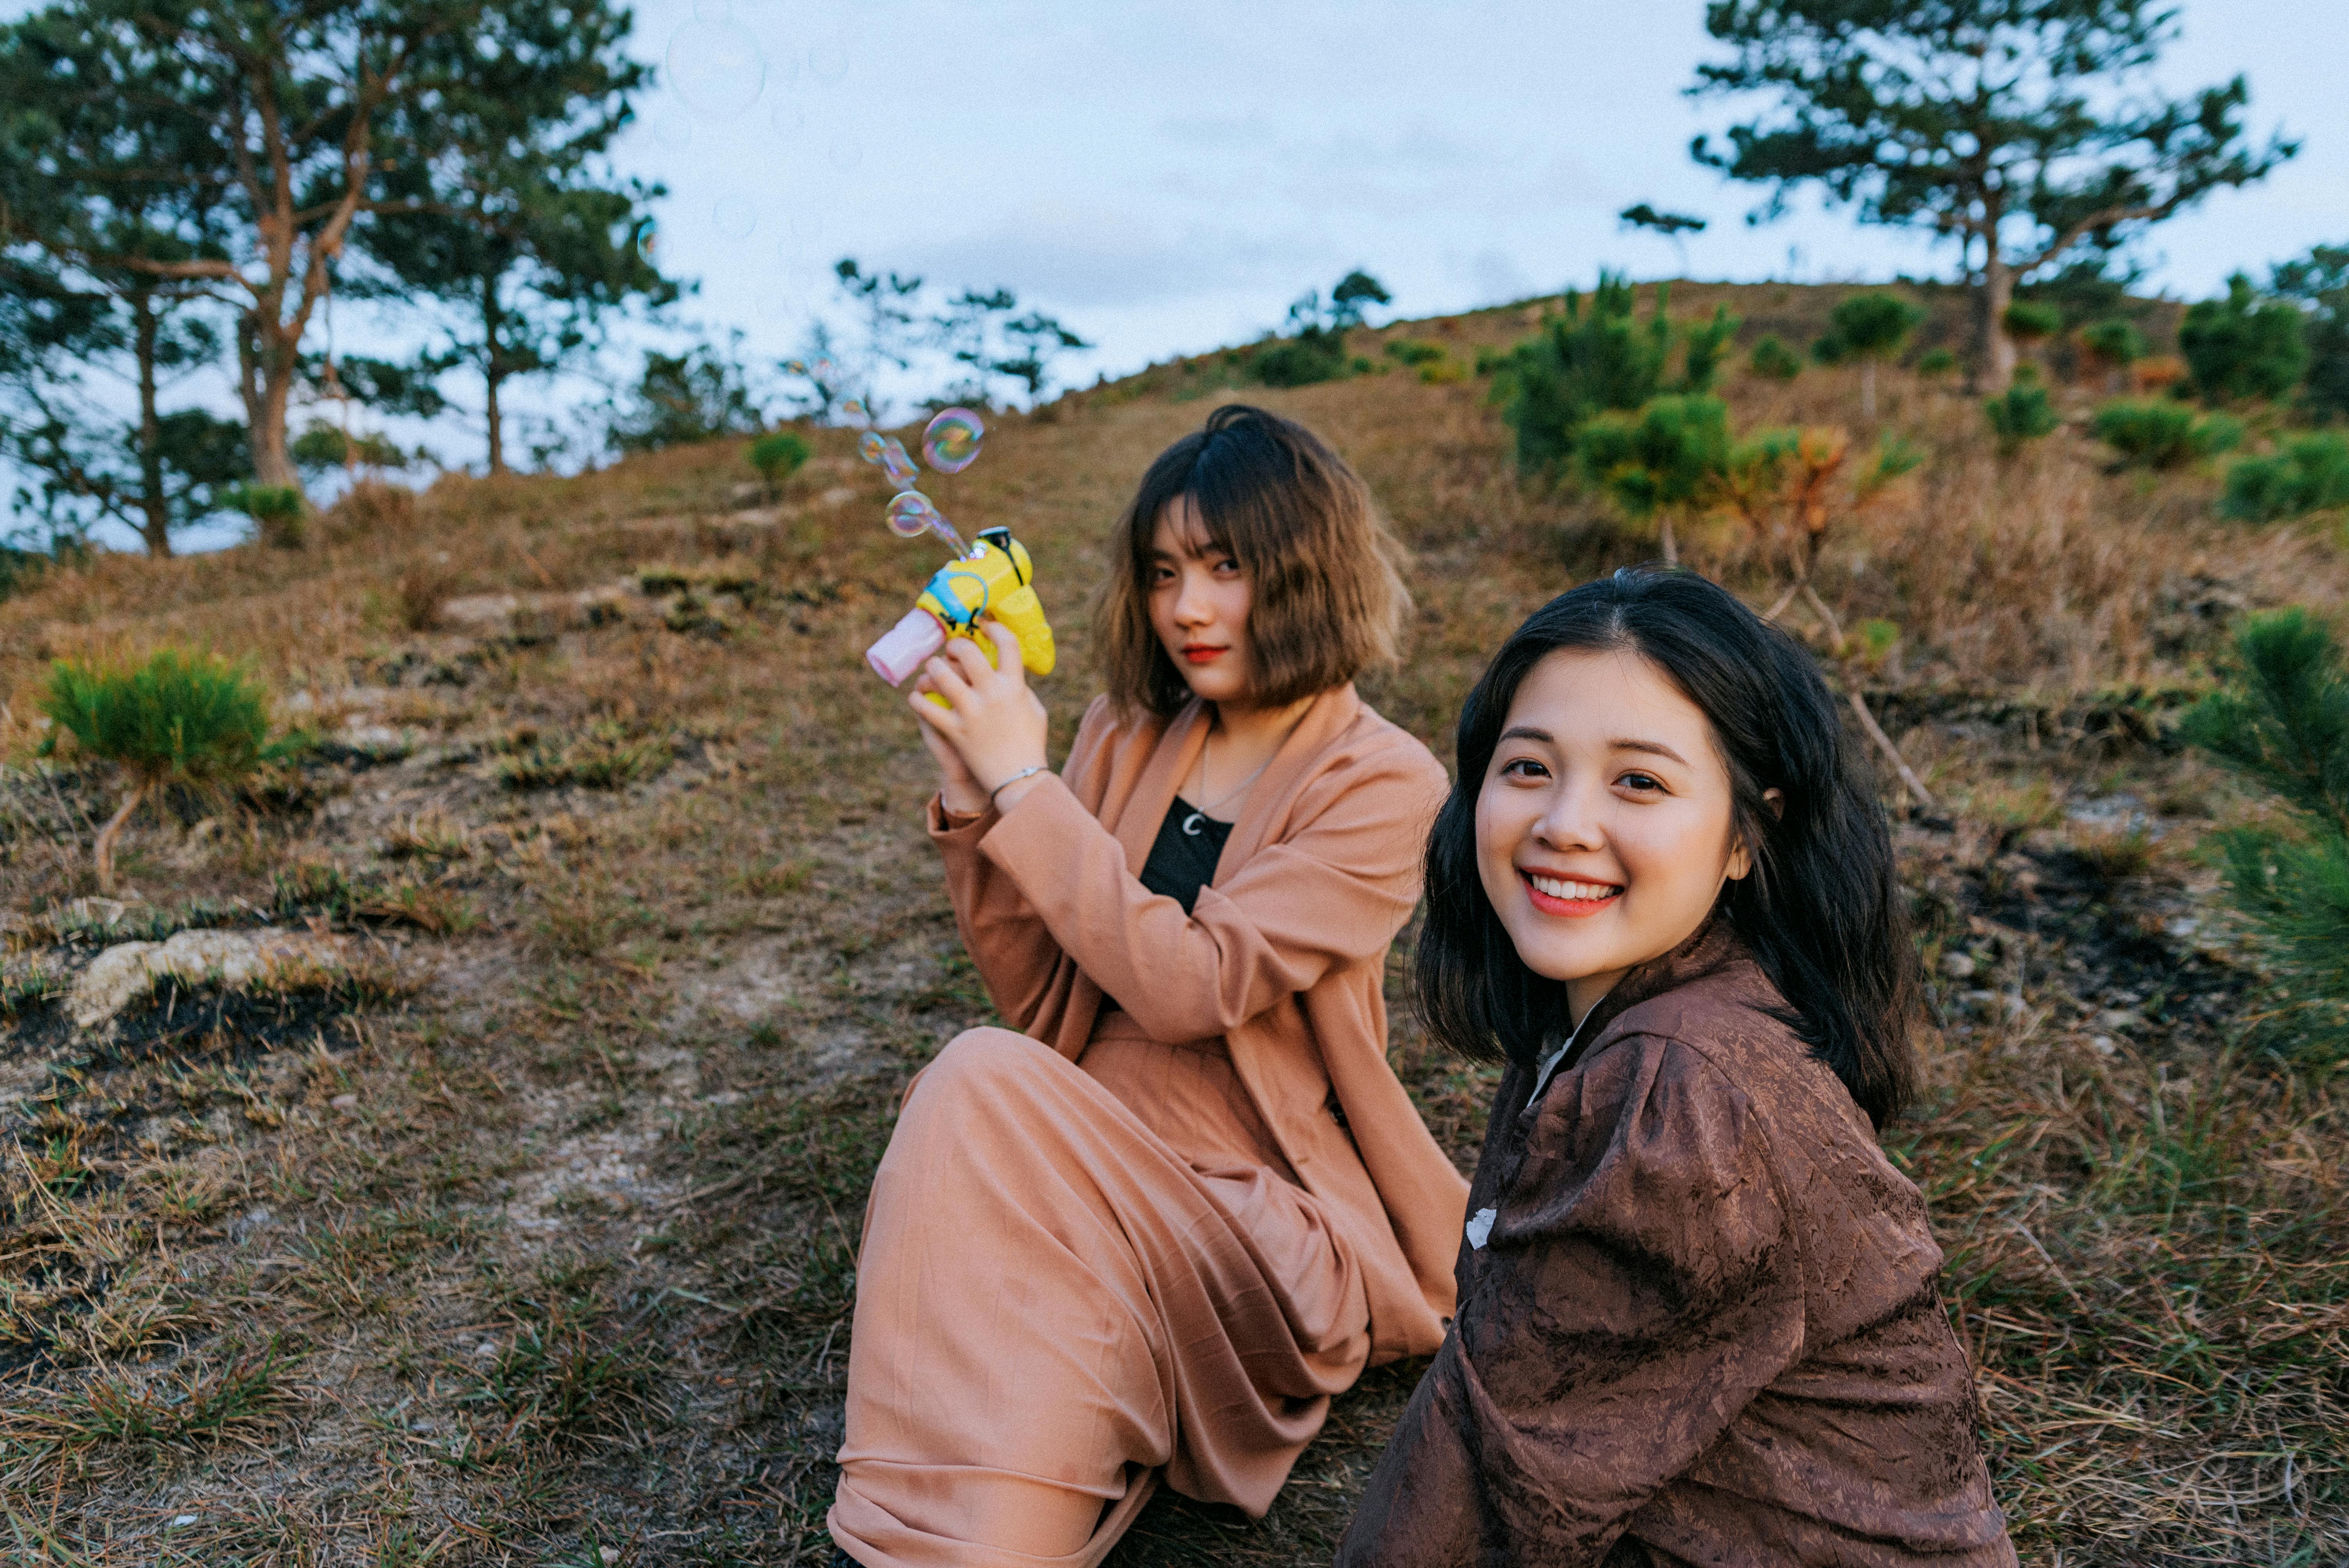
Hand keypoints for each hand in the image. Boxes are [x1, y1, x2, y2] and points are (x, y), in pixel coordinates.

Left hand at [909, 622, 1050, 810]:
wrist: (1019, 779)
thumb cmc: (1030, 744)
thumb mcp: (1035, 710)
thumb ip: (1020, 688)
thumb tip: (1004, 671)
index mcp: (1015, 686)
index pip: (1007, 644)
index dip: (994, 629)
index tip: (984, 627)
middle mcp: (992, 694)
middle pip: (967, 652)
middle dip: (955, 646)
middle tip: (950, 651)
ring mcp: (972, 712)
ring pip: (940, 675)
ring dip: (933, 669)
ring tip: (931, 671)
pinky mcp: (955, 730)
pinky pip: (926, 707)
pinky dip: (918, 699)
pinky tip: (918, 697)